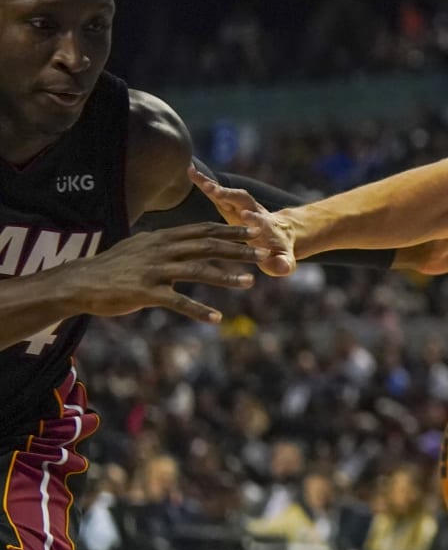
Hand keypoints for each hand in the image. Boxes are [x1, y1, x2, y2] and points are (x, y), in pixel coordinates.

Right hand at [77, 223, 263, 323]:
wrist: (80, 282)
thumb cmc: (111, 266)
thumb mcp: (137, 246)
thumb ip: (158, 240)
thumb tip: (169, 234)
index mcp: (164, 239)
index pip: (204, 231)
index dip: (231, 231)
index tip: (255, 231)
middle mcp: (163, 250)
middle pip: (208, 247)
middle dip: (239, 249)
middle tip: (265, 253)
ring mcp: (155, 271)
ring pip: (198, 271)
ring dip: (226, 277)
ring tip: (250, 283)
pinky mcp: (147, 293)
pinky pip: (177, 302)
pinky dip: (198, 310)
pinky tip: (216, 319)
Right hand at [190, 166, 295, 275]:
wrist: (280, 234)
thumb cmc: (279, 252)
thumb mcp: (284, 261)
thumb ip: (283, 264)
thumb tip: (283, 267)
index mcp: (265, 228)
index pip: (260, 221)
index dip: (254, 219)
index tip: (246, 216)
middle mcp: (253, 212)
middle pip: (244, 201)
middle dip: (231, 197)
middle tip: (217, 192)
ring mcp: (241, 206)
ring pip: (228, 194)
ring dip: (214, 187)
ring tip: (197, 178)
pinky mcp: (229, 204)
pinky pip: (216, 192)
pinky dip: (204, 182)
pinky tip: (190, 171)